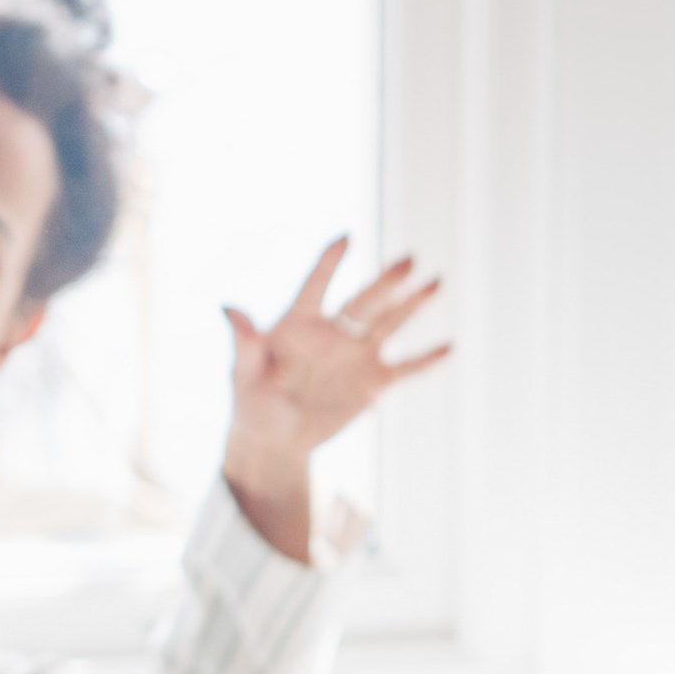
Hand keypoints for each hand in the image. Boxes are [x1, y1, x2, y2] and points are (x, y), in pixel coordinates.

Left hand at [220, 237, 451, 560]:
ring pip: (389, 323)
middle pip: (364, 300)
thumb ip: (243, 343)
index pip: (316, 286)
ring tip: (436, 282)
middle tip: (409, 259)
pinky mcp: (372, 382)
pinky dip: (425, 360)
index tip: (345, 237)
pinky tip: (448, 348)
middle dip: (387, 281)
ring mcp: (356, 354)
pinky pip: (404, 369)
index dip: (328, 262)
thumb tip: (227, 307)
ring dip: (412, 304)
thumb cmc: (251, 401)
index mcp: (299, 323)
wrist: (275, 437)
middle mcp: (334, 332)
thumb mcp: (243, 376)